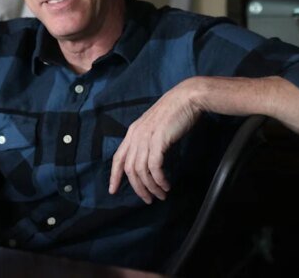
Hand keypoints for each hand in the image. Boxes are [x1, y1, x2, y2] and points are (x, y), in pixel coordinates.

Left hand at [108, 78, 203, 203]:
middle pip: (129, 169)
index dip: (114, 176)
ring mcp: (146, 138)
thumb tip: (149, 161)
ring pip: (141, 170)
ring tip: (161, 195)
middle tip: (148, 200)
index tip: (113, 190)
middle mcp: (135, 136)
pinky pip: (154, 167)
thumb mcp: (155, 127)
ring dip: (151, 186)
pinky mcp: (158, 141)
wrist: (186, 98)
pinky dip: (159, 179)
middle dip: (137, 188)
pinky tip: (166, 185)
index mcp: (132, 132)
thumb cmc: (174, 112)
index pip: (118, 158)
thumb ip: (148, 141)